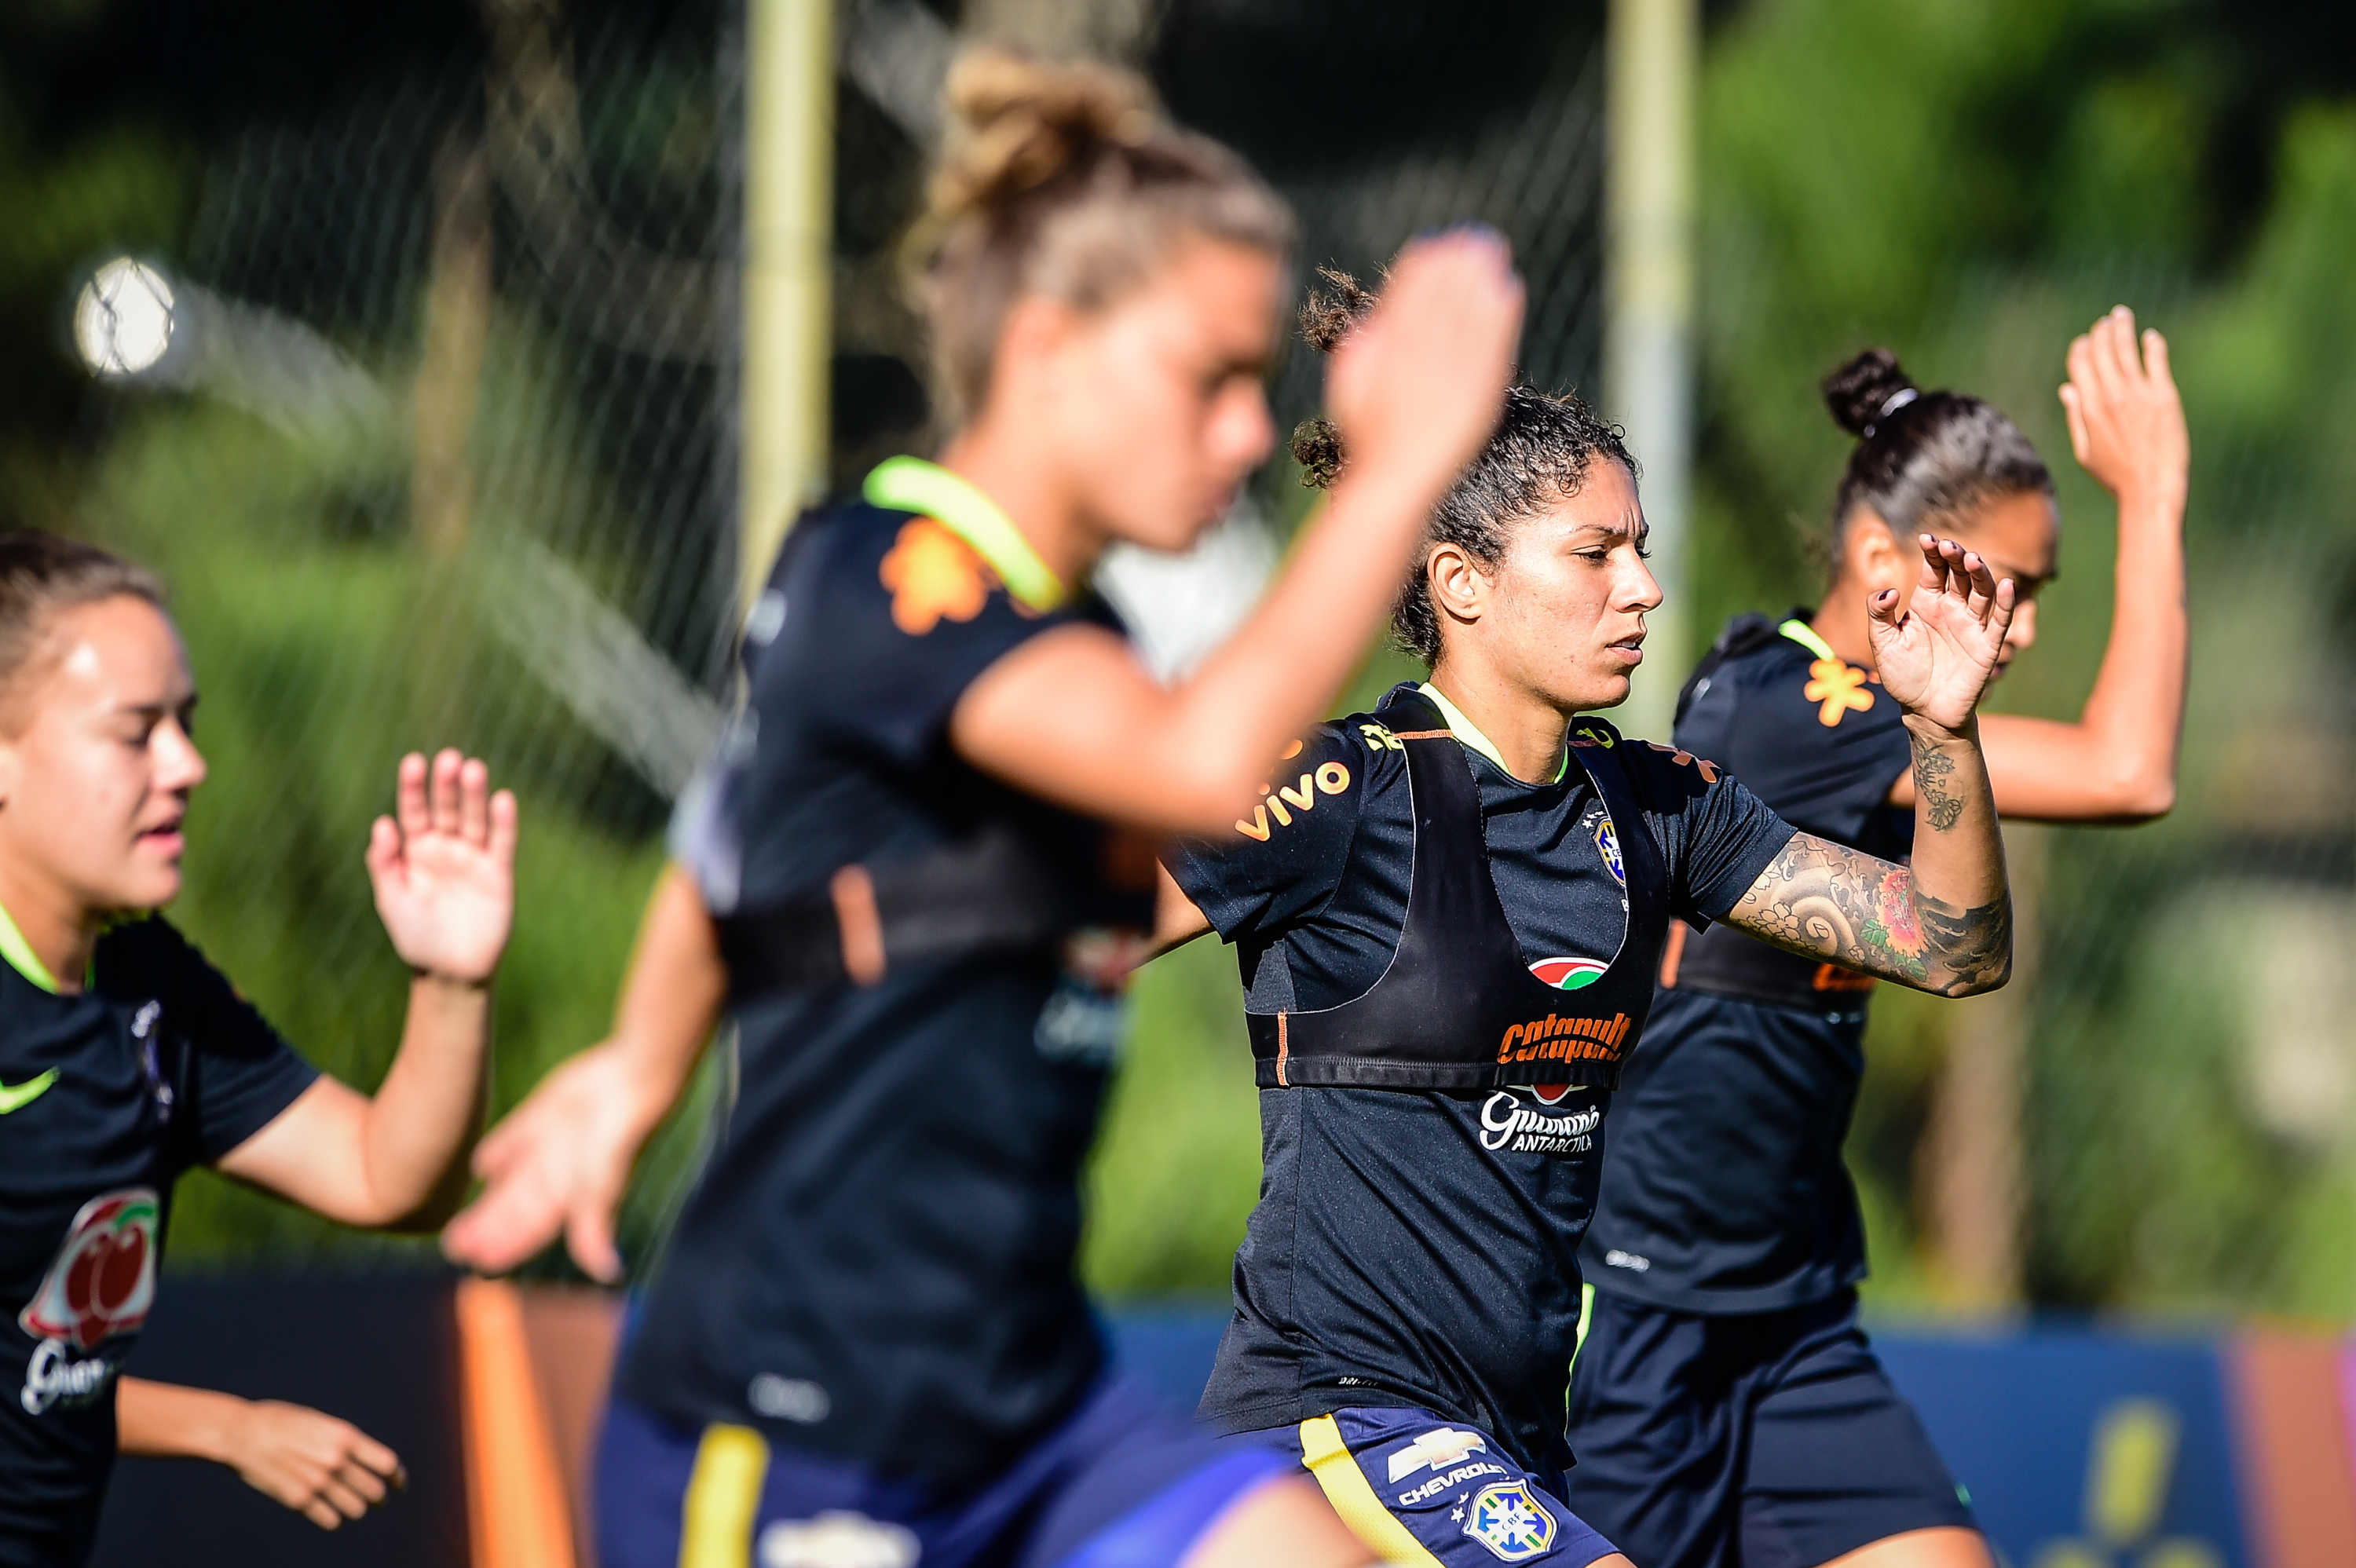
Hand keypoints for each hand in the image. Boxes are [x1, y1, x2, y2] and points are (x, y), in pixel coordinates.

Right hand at [223, 1398, 405, 1530]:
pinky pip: (330, 1521)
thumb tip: (365, 1459)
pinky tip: (329, 1513)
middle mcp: (336, 1460)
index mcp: (345, 1436)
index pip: (388, 1464)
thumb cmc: (282, 1422)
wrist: (242, 1434)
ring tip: (350, 1504)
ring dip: (356, 1508)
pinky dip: (334, 1520)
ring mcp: (317, 1482)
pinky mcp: (298, 1500)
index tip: (400, 1485)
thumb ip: (344, 1441)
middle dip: (378, 1496)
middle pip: (375, 1491)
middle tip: (375, 1498)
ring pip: (356, 1509)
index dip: (398, 1477)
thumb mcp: (321, 1422)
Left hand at [368, 750, 516, 984]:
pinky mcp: (499, 873)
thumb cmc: (416, 936)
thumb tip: (382, 823)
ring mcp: (473, 858)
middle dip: (446, 785)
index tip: (414, 762)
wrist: (451, 970)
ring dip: (475, 795)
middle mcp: (446, 847)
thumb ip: (385, 863)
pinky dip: (504, 823)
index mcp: (416, 850)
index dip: (414, 788)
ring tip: (474, 770)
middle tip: (449, 759)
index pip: (414, 812)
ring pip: (475, 820)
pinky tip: (503, 800)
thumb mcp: (391, 900)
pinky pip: (502, 843)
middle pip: (447, 809)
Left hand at [442, 1042, 648, 1280]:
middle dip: (487, 1231)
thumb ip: (593, 1232)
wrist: (628, 1084)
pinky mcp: (543, 1116)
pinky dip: (495, 1154)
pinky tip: (478, 1166)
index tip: (474, 1262)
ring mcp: (549, 1147)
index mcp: (567, 1199)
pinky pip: (512, 1140)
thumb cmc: (614, 1143)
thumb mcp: (598, 1191)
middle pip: (515, 1211)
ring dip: (487, 1202)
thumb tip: (610, 1273)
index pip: (530, 1231)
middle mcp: (557, 1177)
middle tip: (452, 1248)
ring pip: (509, 1183)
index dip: (504, 1247)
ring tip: (459, 1221)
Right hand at [1323, 227, 1524, 491]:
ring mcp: (1456, 379)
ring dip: (1483, 280)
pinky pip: (1496, 345)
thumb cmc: (1368, 438)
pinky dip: (1503, 315)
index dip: (1423, 269)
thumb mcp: (1348, 391)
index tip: (1433, 244)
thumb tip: (1377, 320)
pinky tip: (1509, 290)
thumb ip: (1361, 352)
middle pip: (1444, 302)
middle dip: (1458, 266)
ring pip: (1472, 318)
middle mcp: (1424, 364)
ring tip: (1492, 250)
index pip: (1408, 301)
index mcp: (1390, 358)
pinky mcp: (1482, 394)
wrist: (1400, 482)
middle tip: (1471, 235)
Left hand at [1870, 536, 2015, 733]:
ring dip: (1980, 574)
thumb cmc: (1902, 675)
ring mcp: (1972, 625)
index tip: (1927, 538)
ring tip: (1971, 559)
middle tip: (1948, 547)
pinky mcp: (1987, 645)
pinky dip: (2005, 602)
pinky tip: (2005, 585)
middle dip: (1956, 558)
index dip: (1933, 552)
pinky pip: (1999, 620)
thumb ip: (1878, 614)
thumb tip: (1890, 591)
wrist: (1923, 711)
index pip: (1935, 569)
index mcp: (1928, 602)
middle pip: (1961, 574)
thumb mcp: (1882, 642)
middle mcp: (1953, 608)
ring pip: (1982, 592)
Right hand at [2059, 305, 2187, 510]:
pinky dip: (2153, 345)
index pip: (2080, 364)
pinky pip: (2156, 360)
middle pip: (2102, 351)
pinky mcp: (2164, 396)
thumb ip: (2076, 417)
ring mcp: (2138, 394)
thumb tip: (2068, 389)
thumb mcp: (2085, 450)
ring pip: (2126, 349)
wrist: (2151, 488)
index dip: (2082, 348)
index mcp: (2089, 408)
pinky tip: (2151, 336)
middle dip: (2102, 332)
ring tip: (2122, 315)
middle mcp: (2111, 396)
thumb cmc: (2116, 476)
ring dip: (2123, 328)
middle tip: (2106, 321)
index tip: (2086, 339)